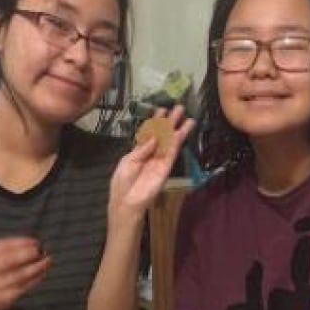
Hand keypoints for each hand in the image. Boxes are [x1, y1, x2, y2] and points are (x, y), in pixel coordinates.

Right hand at [0, 236, 50, 309]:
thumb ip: (12, 248)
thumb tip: (35, 243)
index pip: (3, 247)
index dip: (21, 243)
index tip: (36, 242)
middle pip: (8, 261)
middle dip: (26, 255)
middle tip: (40, 251)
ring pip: (18, 275)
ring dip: (35, 267)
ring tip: (47, 261)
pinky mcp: (3, 298)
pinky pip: (23, 287)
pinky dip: (35, 279)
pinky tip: (42, 273)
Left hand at [108, 105, 194, 224]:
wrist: (127, 202)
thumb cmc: (122, 183)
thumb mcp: (128, 161)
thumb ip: (142, 149)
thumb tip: (154, 136)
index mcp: (139, 152)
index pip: (149, 133)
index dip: (156, 121)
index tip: (162, 109)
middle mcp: (151, 154)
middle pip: (163, 135)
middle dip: (170, 121)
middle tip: (179, 108)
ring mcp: (159, 161)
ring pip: (170, 142)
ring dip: (178, 130)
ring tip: (187, 118)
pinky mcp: (165, 169)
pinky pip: (172, 153)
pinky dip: (177, 142)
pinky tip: (181, 132)